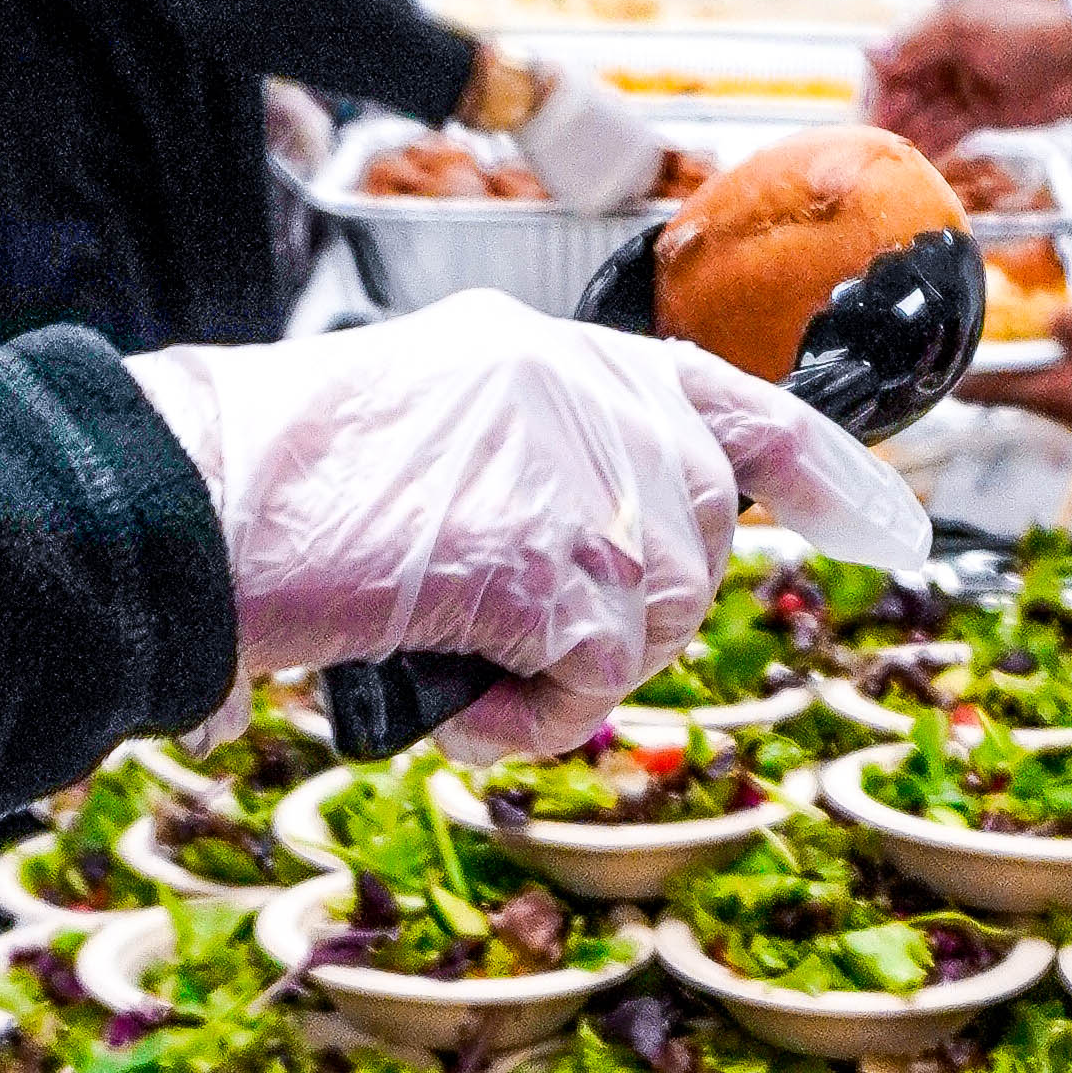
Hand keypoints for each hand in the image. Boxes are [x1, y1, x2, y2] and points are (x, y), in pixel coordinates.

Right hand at [126, 295, 926, 727]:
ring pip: (662, 615)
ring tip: (467, 676)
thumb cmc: (257, 492)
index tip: (886, 526)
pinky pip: (597, 680)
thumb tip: (580, 590)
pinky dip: (532, 720)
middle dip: (643, 622)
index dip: (822, 468)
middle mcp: (575, 389)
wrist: (184, 501)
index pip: (725, 397)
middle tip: (529, 659)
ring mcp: (569, 468)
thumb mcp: (421, 441)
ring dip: (574, 678)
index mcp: (543, 352)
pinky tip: (457, 702)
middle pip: (704, 533)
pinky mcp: (547, 558)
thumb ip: (520, 474)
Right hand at [864, 0, 1071, 148]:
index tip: (863, 116)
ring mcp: (963, 86)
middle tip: (870, 147)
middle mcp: (946, 56)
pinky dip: (931, 145)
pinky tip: (914, 161)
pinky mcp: (980, 113)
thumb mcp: (968, 27)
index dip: (877, 88)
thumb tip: (869, 51)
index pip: (894, 59)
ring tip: (886, 160)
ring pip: (923, 114)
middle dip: (888, 117)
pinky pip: (947, 131)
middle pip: (904, 90)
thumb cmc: (1030, 31)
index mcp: (939, 26)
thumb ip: (919, 41)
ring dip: (906, 135)